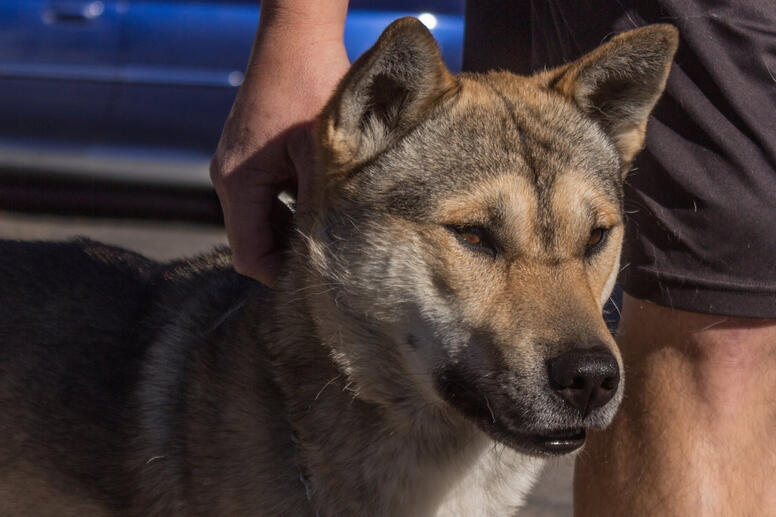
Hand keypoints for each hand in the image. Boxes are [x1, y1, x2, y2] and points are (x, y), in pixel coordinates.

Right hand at [211, 3, 348, 285]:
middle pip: (252, 242)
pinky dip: (287, 210)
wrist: (297, 36)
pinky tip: (320, 207)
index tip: (319, 281)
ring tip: (330, 235)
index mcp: (238, 181)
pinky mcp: (247, 155)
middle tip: (331, 262)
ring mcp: (234, 166)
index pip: (250, 255)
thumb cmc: (313, 86)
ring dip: (290, 233)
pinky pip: (262, 199)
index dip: (282, 275)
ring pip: (258, 222)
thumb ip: (320, 206)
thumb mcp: (323, 155)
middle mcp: (227, 177)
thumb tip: (330, 252)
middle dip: (287, 256)